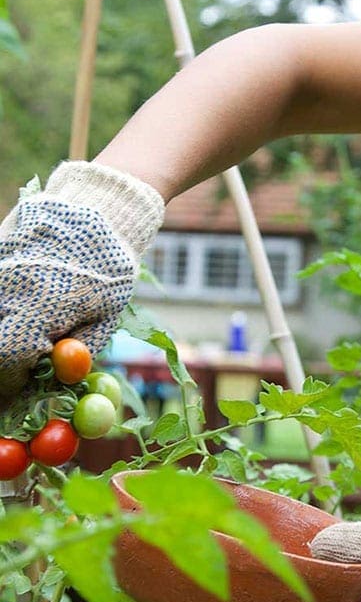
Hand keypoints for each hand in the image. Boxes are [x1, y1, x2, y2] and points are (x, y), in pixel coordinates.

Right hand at [0, 162, 163, 401]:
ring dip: (5, 332)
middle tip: (19, 370)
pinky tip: (24, 306)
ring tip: (28, 334)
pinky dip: (5, 309)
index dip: (8, 382)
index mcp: (42, 306)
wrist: (96, 209)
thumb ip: (79, 348)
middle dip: (2, 362)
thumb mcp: (106, 313)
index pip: (6, 357)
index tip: (18, 392)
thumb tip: (58, 379)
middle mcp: (9, 289)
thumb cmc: (109, 266)